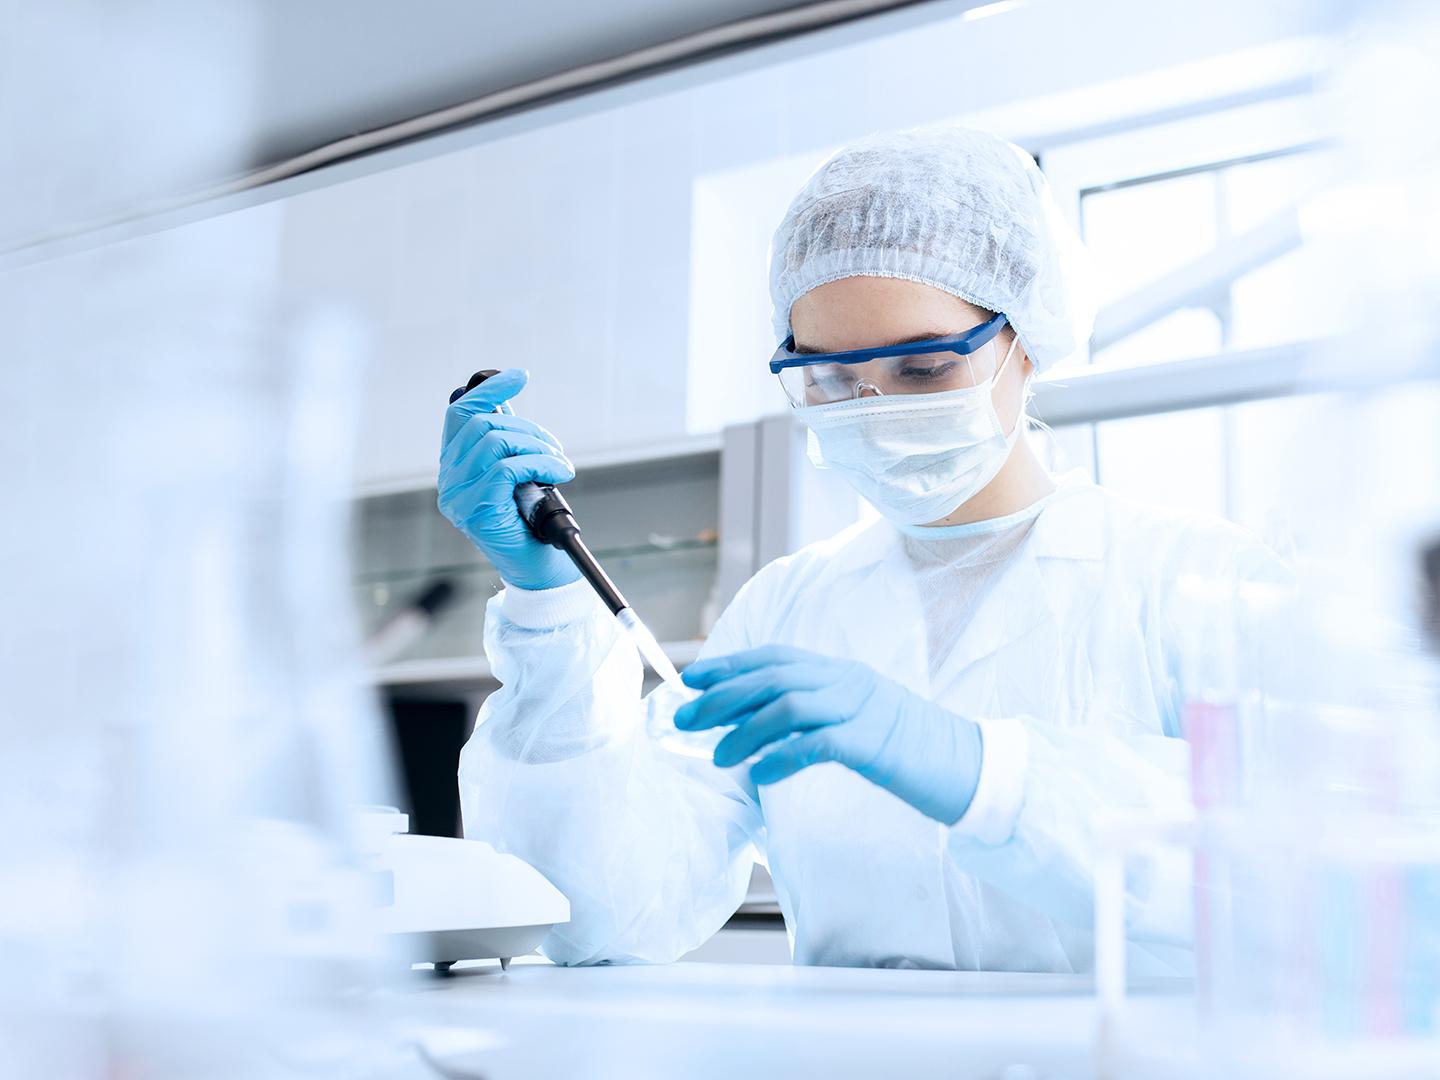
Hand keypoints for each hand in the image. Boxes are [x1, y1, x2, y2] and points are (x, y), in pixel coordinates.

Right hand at [438, 368, 580, 590]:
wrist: (539, 570)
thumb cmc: (531, 523)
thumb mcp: (518, 475)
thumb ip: (507, 444)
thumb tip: (506, 404)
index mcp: (454, 467)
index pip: (460, 414)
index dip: (489, 390)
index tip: (520, 377)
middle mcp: (448, 480)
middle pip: (483, 425)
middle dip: (528, 429)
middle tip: (555, 449)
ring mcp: (457, 496)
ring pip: (495, 442)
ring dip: (538, 447)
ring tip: (560, 464)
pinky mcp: (475, 510)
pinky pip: (508, 467)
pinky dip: (541, 463)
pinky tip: (560, 472)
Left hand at [675, 646, 982, 824]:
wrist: (967, 766)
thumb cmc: (907, 750)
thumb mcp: (856, 720)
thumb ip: (815, 715)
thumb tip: (756, 728)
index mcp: (841, 672)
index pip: (775, 658)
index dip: (730, 666)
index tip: (692, 681)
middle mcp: (848, 680)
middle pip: (772, 677)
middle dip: (722, 697)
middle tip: (685, 720)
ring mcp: (862, 708)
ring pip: (788, 706)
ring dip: (745, 731)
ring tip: (718, 757)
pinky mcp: (873, 743)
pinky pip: (816, 744)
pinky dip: (782, 758)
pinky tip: (761, 775)